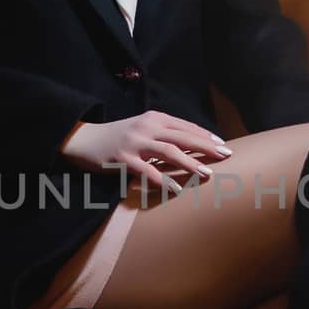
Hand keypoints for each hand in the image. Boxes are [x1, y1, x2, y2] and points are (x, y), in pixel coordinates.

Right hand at [59, 112, 232, 191]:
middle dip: (206, 147)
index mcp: (153, 118)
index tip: (223, 144)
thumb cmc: (117, 136)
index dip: (205, 135)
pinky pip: (146, 171)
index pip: (185, 126)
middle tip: (225, 156)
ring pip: (168, 151)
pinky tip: (175, 189)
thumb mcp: (142, 128)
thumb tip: (193, 144)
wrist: (84, 139)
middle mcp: (146, 127)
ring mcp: (134, 143)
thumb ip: (164, 133)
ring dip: (190, 163)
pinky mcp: (122, 159)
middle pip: (182, 136)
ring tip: (206, 173)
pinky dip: (162, 180)